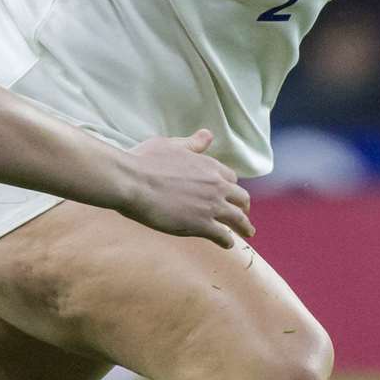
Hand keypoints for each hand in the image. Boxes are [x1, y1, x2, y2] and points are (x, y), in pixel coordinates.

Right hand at [120, 129, 254, 247]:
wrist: (132, 181)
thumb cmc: (145, 161)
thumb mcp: (171, 145)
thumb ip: (192, 144)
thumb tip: (207, 135)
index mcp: (209, 166)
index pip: (230, 177)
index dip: (230, 186)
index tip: (229, 193)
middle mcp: (216, 185)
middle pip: (241, 198)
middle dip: (244, 206)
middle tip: (243, 214)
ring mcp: (210, 206)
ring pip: (238, 219)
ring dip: (244, 226)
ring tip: (247, 232)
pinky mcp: (201, 225)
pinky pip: (223, 235)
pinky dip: (227, 241)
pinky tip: (227, 244)